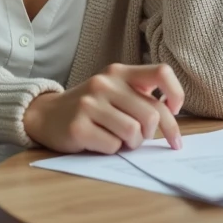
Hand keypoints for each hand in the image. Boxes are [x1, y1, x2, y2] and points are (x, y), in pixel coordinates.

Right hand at [23, 63, 184, 153]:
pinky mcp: (78, 126)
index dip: (176, 94)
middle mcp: (105, 83)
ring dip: (131, 144)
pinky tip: (99, 142)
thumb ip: (140, 96)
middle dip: (151, 134)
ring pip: (134, 133)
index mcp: (119, 72)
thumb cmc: (90, 107)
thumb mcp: (114, 91)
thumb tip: (171, 117)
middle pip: (152, 114)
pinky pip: (113, 146)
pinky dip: (112, 150)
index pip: (162, 73)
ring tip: (119, 140)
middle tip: (140, 138)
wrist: (46, 115)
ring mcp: (89, 104)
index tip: (173, 110)